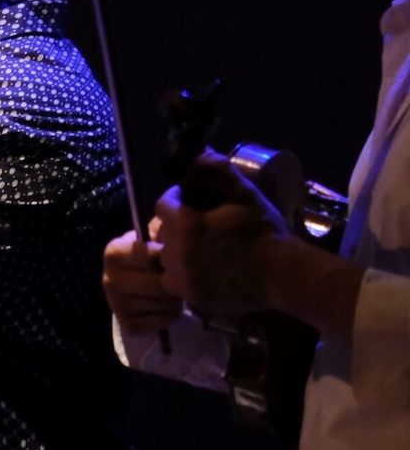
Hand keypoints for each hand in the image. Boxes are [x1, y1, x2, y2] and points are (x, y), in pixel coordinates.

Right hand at [102, 226, 185, 335]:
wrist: (129, 288)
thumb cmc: (146, 259)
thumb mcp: (151, 239)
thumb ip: (162, 230)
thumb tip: (177, 227)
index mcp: (113, 252)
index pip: (150, 255)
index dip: (169, 257)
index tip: (177, 257)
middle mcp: (109, 279)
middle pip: (160, 284)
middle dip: (176, 283)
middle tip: (181, 279)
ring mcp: (116, 304)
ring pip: (163, 304)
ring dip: (176, 299)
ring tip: (174, 292)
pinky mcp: (127, 325)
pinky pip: (161, 322)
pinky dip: (170, 316)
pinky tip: (166, 307)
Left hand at [155, 152, 290, 313]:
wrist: (285, 275)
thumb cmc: (265, 231)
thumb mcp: (243, 194)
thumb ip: (217, 171)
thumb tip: (199, 152)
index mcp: (186, 226)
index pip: (163, 205)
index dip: (178, 200)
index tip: (193, 202)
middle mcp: (178, 254)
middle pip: (163, 232)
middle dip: (177, 225)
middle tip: (201, 226)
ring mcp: (184, 279)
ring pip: (166, 257)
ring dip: (177, 250)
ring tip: (201, 247)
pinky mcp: (193, 298)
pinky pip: (174, 282)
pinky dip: (182, 274)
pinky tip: (202, 268)